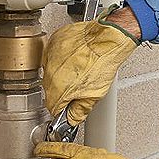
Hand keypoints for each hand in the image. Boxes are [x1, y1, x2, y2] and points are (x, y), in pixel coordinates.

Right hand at [42, 4, 138, 125]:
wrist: (108, 39)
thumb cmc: (103, 63)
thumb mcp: (95, 94)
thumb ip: (80, 110)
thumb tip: (72, 119)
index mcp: (59, 89)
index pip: (52, 107)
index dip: (62, 108)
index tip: (68, 106)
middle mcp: (51, 73)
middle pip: (50, 89)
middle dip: (62, 90)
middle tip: (77, 86)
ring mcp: (51, 56)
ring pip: (50, 71)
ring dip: (61, 74)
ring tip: (78, 70)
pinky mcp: (54, 43)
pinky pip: (53, 55)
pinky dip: (61, 58)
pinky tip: (74, 58)